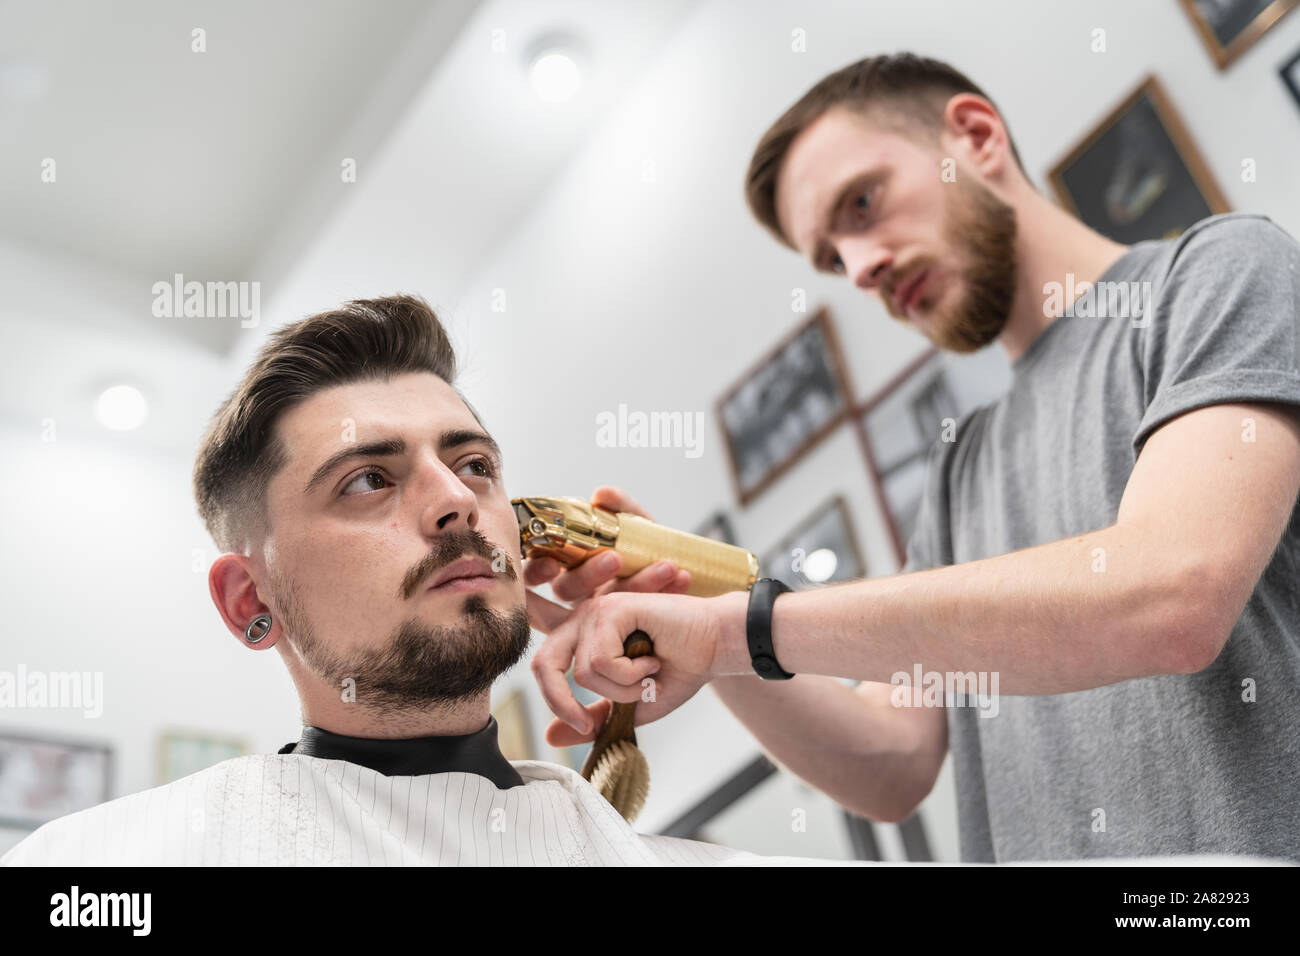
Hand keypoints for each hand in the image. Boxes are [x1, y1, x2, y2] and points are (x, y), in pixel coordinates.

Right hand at [522, 486, 691, 633]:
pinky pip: (646, 613)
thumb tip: (602, 495)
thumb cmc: (644, 544)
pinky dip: (666, 590)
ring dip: (636, 585)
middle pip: (567, 591)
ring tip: (666, 567)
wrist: (682, 567)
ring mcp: (603, 613)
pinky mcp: (633, 626)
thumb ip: (621, 508)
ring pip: (607, 608)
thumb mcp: (635, 522)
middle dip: (589, 575)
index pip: (536, 572)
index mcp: (566, 564)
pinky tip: (684, 577)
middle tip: (614, 559)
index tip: (551, 563)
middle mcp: (580, 592)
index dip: (537, 571)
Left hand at [523, 486, 695, 744]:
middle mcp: (583, 619)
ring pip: (583, 672)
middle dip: (561, 701)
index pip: (543, 663)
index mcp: (582, 638)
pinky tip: (654, 660)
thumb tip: (549, 736)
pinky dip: (631, 675)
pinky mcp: (613, 608)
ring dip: (622, 689)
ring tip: (648, 674)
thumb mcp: (631, 706)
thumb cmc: (679, 670)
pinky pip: (601, 660)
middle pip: (543, 664)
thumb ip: (594, 718)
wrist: (717, 647)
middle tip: (588, 724)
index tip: (582, 726)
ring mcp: (597, 610)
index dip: (551, 697)